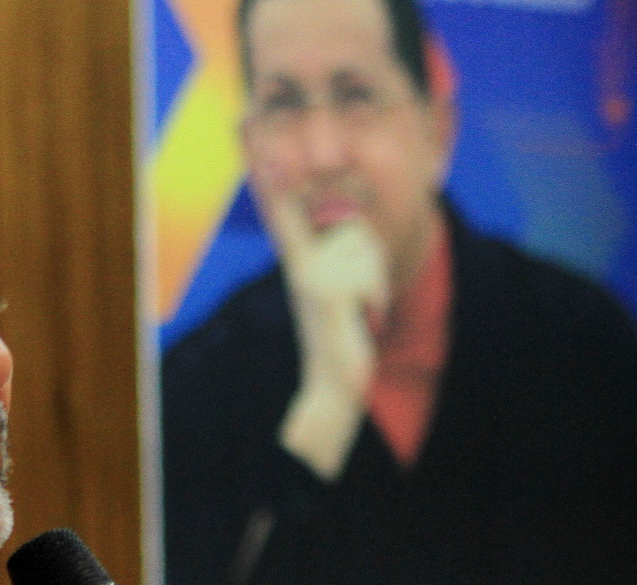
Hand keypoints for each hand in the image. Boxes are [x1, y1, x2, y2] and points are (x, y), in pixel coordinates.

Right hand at [266, 197, 389, 479]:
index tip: (261, 151)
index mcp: (297, 259)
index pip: (285, 210)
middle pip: (354, 229)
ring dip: (374, 280)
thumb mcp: (332, 283)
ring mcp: (312, 280)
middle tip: (354, 295)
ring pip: (368, 251)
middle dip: (367, 260)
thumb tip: (345, 212)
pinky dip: (375, 299)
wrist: (331, 381)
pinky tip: (359, 319)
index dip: (275, 179)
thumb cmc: (336, 327)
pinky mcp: (328, 296)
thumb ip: (335, 247)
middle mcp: (298, 265)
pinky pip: (371, 277)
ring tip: (356, 307)